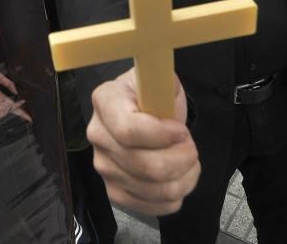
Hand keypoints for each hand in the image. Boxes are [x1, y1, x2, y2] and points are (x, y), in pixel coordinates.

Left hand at [0, 70, 31, 121]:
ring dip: (11, 110)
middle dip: (19, 112)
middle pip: (10, 110)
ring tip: (14, 104)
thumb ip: (9, 84)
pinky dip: (4, 112)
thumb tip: (17, 93)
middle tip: (26, 114)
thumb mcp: (0, 78)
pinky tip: (8, 107)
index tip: (29, 114)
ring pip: (5, 113)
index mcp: (0, 96)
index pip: (12, 104)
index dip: (20, 109)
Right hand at [86, 69, 199, 215]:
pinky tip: (178, 178)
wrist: (147, 116)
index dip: (162, 135)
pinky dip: (175, 196)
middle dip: (181, 158)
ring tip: (187, 160)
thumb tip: (163, 86)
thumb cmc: (155, 96)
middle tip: (190, 146)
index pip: (128, 130)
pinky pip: (151, 207)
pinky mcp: (114, 191)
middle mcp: (97, 135)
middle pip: (144, 165)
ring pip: (154, 188)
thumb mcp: (161, 79)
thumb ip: (162, 79)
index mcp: (105, 101)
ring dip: (183, 177)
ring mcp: (103, 166)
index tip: (182, 131)